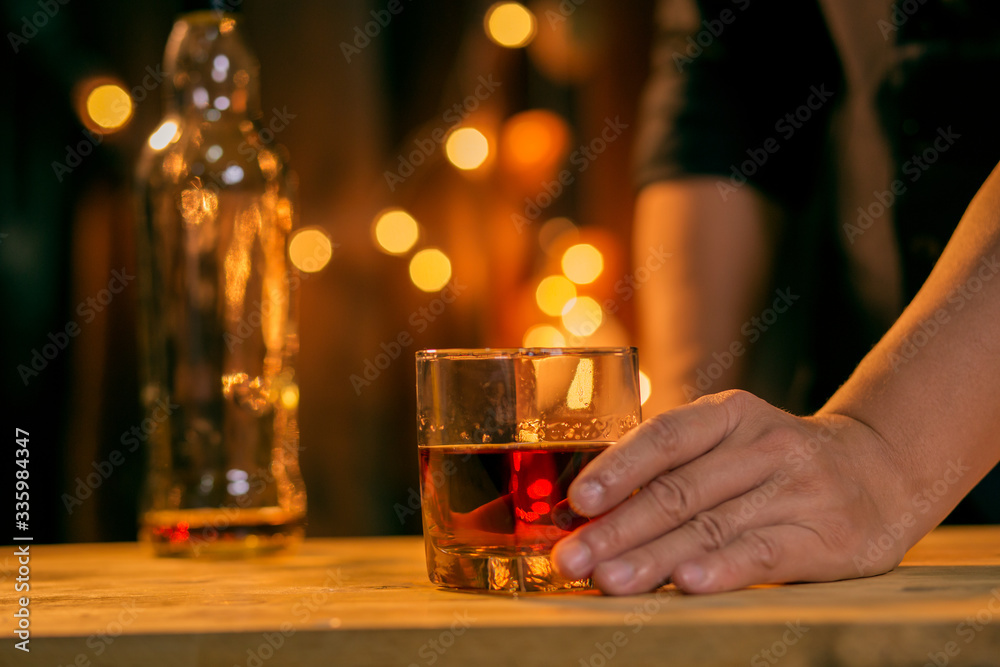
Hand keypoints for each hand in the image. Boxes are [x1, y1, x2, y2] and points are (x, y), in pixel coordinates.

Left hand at [551, 390, 917, 593]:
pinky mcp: (826, 535)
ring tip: (610, 579)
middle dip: (618, 529)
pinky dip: (723, 568)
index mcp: (731, 415)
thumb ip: (676, 469)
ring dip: (654, 557)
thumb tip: (593, 517)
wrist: (880, 472)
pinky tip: (688, 582)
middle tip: (573, 558)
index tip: (578, 501)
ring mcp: (798, 489)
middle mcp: (764, 445)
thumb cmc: (778, 464)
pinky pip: (764, 552)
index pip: (666, 436)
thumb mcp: (732, 444)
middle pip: (680, 490)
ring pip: (712, 525)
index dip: (619, 468)